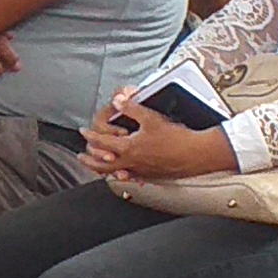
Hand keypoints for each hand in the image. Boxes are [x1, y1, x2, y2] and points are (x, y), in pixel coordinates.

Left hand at [82, 94, 238, 180]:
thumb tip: (118, 100)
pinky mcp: (152, 175)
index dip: (90, 135)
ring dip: (103, 168)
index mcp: (128, 148)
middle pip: (102, 165)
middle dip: (89, 160)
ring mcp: (141, 171)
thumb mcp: (151, 118)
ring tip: (98, 166)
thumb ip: (131, 108)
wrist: (195, 153)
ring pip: (115, 173)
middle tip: (81, 156)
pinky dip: (122, 174)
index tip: (83, 131)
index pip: (102, 142)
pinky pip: (131, 177)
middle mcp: (132, 163)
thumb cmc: (176, 137)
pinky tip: (123, 172)